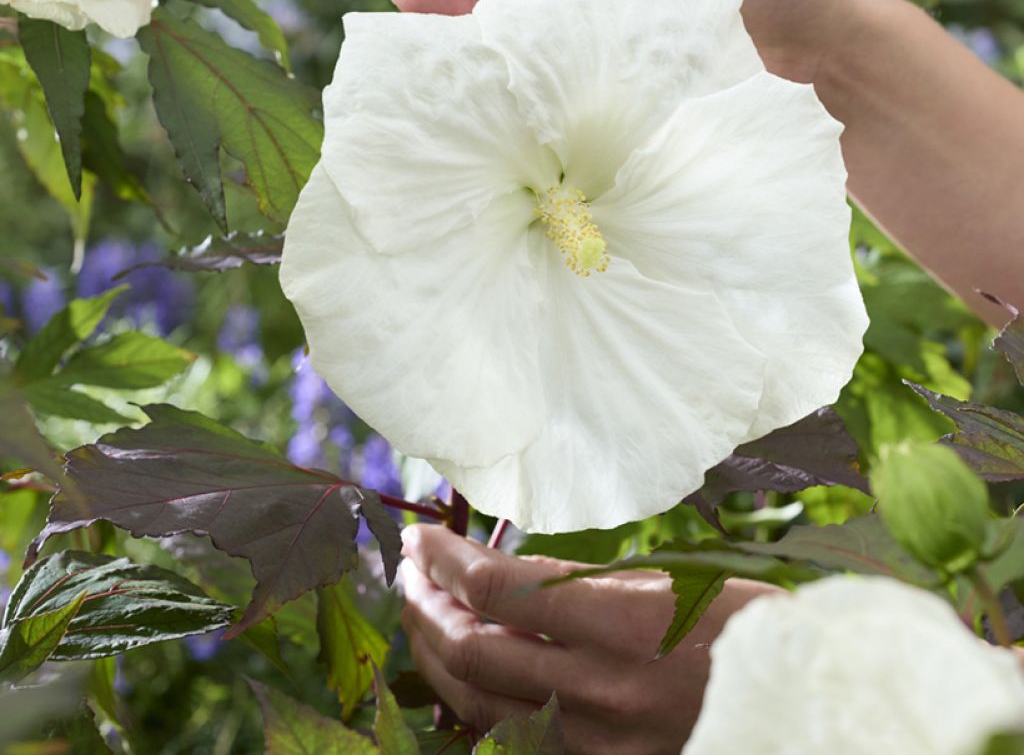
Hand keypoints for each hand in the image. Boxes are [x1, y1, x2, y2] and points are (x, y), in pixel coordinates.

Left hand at [400, 524, 775, 754]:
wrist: (796, 701)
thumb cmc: (737, 622)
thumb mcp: (658, 581)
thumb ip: (571, 585)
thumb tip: (491, 577)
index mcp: (620, 622)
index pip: (495, 588)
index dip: (444, 561)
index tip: (422, 539)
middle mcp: (600, 689)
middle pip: (469, 651)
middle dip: (423, 606)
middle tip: (410, 573)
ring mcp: (595, 743)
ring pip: (477, 705)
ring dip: (436, 654)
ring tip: (422, 614)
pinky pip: (511, 740)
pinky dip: (474, 704)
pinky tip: (463, 672)